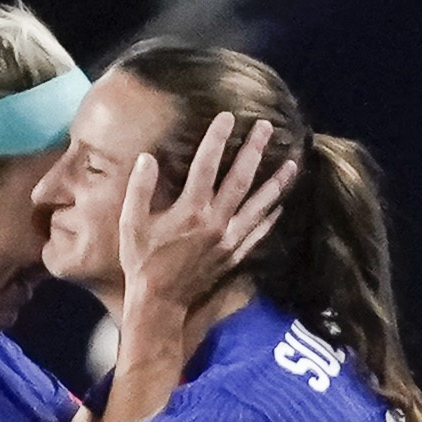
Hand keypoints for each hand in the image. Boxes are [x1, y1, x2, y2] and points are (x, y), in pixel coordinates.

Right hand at [119, 109, 287, 326]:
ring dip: (275, 183)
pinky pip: (257, 232)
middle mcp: (215, 222)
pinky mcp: (233, 255)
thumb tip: (147, 158)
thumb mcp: (130, 224)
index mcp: (190, 210)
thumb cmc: (141, 262)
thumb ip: (140, 189)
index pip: (207, 165)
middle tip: (266, 127)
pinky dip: (270, 218)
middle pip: (240, 179)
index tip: (227, 117)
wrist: (159, 304)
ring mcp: (228, 239)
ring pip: (258, 205)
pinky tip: (279, 206)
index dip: (217, 139)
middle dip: (253, 150)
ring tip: (291, 164)